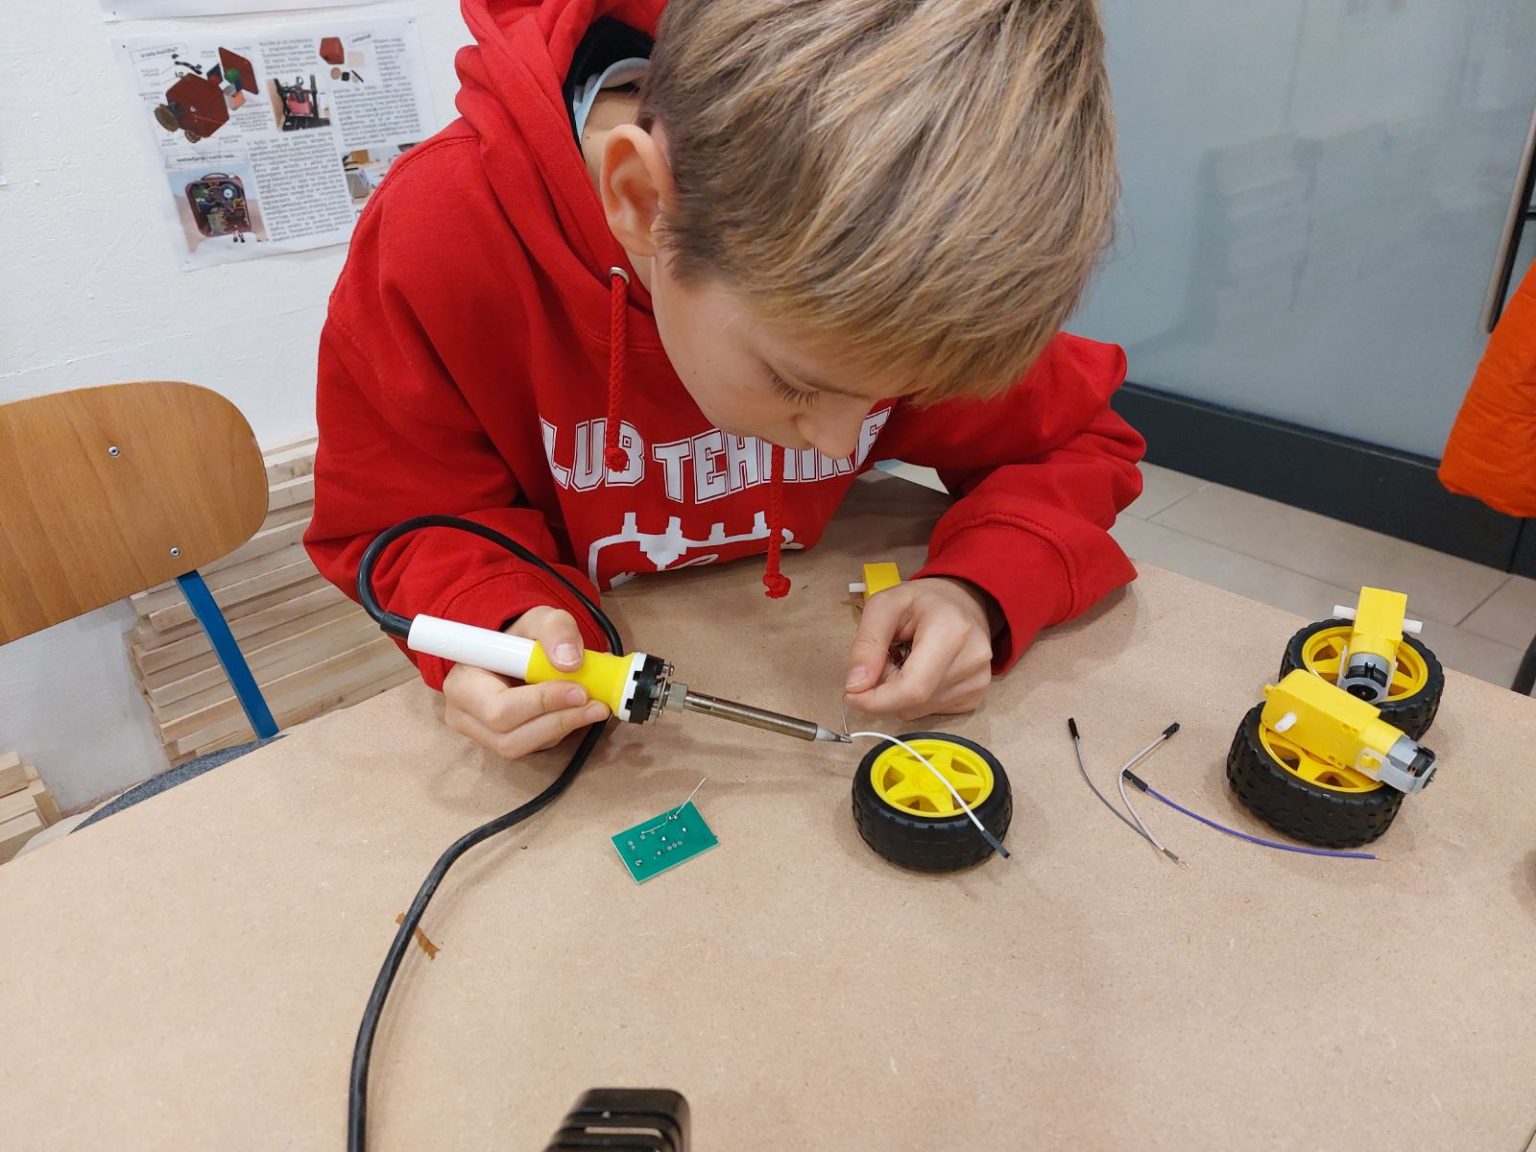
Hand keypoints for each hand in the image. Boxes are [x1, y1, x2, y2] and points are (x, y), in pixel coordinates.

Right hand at [442, 606, 609, 759]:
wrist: (516, 650)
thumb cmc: (521, 635)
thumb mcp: (540, 619)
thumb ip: (557, 630)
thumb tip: (570, 662)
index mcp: (463, 684)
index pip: (498, 708)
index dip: (540, 703)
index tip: (578, 690)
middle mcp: (465, 715)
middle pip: (509, 736)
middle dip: (559, 720)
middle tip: (596, 702)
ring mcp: (483, 734)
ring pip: (524, 746)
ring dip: (565, 727)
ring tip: (595, 706)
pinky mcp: (504, 742)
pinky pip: (535, 746)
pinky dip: (562, 730)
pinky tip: (579, 710)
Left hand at [843, 578, 996, 719]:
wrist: (964, 602)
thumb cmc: (922, 602)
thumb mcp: (884, 606)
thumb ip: (867, 644)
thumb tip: (856, 686)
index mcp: (950, 631)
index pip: (911, 688)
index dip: (876, 700)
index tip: (852, 693)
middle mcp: (972, 660)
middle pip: (912, 703)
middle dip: (884, 691)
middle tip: (884, 660)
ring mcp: (978, 681)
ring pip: (918, 711)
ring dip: (899, 694)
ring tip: (906, 661)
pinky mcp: (976, 696)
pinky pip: (931, 711)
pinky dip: (916, 698)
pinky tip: (922, 672)